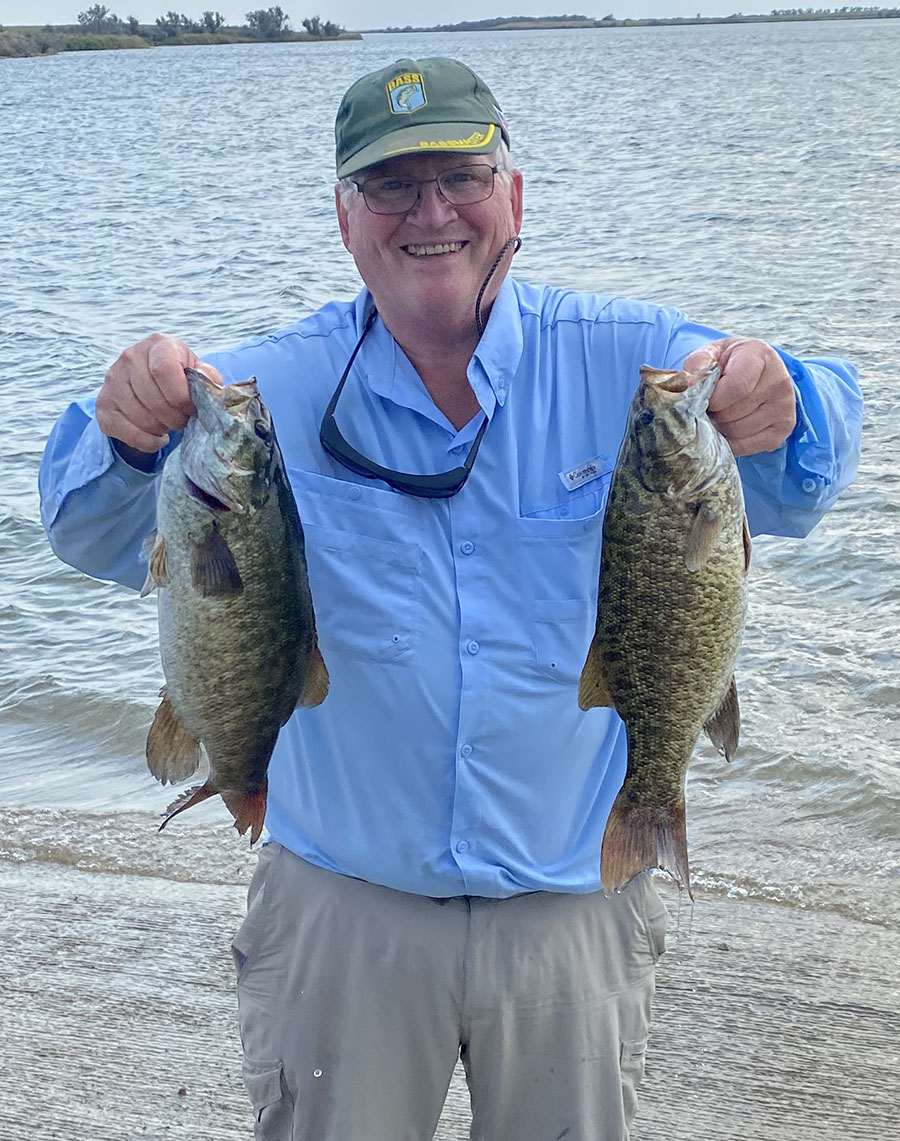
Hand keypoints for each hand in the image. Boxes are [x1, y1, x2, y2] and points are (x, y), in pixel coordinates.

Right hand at [96, 333, 221, 452]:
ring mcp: (112, 380)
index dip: (181, 396)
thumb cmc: (182, 378)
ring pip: (140, 418)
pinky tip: (157, 436)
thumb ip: (207, 378)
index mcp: (158, 344)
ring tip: (168, 423)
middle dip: (174, 418)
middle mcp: (130, 357)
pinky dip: (147, 442)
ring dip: (161, 429)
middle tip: (182, 420)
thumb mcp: (199, 373)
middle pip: (153, 398)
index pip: (163, 370)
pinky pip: (127, 433)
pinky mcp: (103, 404)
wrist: (154, 383)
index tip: (190, 408)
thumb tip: (206, 385)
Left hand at [683, 337, 795, 455]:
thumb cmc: (728, 363)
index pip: (736, 387)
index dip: (713, 399)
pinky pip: (746, 446)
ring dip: (720, 428)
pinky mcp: (784, 428)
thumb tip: (690, 386)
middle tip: (711, 406)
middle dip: (714, 413)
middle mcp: (779, 380)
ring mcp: (785, 406)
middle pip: (733, 412)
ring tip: (720, 414)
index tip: (705, 398)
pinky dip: (731, 442)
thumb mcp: (711, 354)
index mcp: (760, 354)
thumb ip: (699, 365)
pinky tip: (729, 426)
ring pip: (737, 431)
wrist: (755, 371)